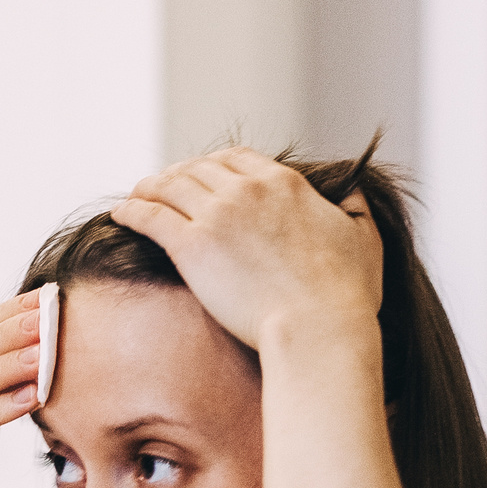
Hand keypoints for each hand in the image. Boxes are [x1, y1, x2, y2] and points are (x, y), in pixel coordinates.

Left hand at [109, 148, 380, 350]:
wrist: (318, 329)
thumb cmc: (346, 297)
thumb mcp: (364, 241)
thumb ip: (357, 213)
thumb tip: (354, 198)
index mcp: (284, 184)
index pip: (237, 158)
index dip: (214, 165)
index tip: (202, 175)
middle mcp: (247, 190)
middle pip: (197, 168)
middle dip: (177, 173)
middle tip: (161, 186)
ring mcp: (217, 216)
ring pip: (169, 185)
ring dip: (148, 187)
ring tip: (136, 195)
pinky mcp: (192, 247)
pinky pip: (150, 216)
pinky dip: (132, 210)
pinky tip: (121, 214)